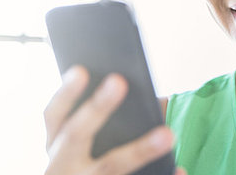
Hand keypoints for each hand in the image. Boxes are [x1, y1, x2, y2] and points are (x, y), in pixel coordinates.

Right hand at [44, 65, 185, 174]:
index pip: (55, 114)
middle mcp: (62, 165)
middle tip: (119, 81)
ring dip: (140, 149)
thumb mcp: (84, 146)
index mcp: (57, 145)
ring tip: (167, 134)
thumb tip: (152, 95)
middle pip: (76, 134)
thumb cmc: (89, 164)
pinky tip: (180, 170)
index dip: (66, 93)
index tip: (81, 70)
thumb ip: (111, 118)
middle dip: (97, 108)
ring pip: (110, 166)